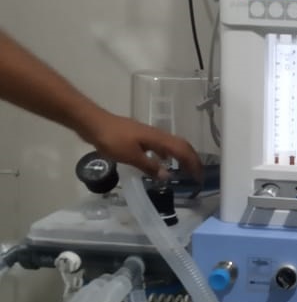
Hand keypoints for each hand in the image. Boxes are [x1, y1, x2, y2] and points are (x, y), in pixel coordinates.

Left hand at [84, 112, 202, 181]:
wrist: (93, 123)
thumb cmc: (112, 139)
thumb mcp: (131, 156)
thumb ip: (149, 166)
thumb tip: (167, 175)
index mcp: (158, 139)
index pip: (182, 150)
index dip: (193, 164)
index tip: (199, 178)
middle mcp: (157, 135)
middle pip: (181, 145)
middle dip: (191, 159)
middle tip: (197, 175)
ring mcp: (148, 134)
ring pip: (172, 145)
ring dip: (181, 157)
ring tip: (184, 170)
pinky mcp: (140, 136)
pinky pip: (161, 146)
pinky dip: (168, 155)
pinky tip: (163, 161)